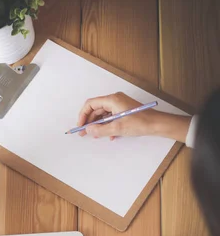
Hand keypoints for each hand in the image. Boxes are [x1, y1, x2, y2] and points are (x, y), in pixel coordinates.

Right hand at [76, 91, 190, 142]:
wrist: (155, 124)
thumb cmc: (140, 122)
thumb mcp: (117, 128)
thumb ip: (100, 130)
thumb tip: (88, 130)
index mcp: (112, 100)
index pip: (90, 104)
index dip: (83, 115)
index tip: (80, 126)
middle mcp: (114, 99)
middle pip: (96, 109)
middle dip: (89, 121)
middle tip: (84, 133)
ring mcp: (119, 104)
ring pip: (103, 114)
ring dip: (98, 125)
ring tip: (95, 135)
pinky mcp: (123, 110)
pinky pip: (110, 117)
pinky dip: (106, 125)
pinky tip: (108, 135)